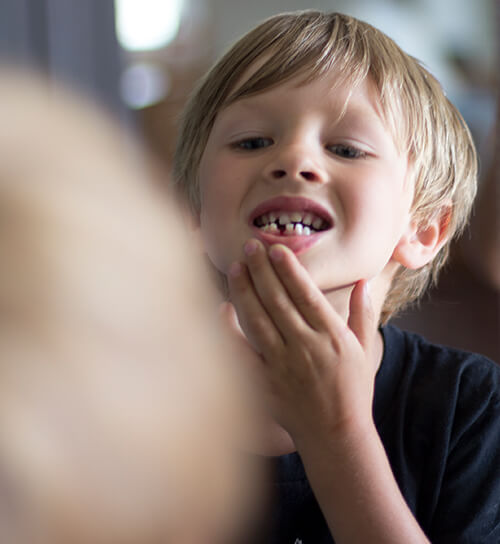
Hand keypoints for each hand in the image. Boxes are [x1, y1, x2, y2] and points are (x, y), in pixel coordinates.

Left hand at [226, 238, 379, 448]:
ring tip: (235, 267)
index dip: (289, 269)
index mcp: (331, 336)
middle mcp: (305, 347)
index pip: (306, 294)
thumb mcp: (363, 350)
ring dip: (245, 291)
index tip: (276, 248)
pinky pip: (242, 354)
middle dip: (262, 270)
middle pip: (278, 301)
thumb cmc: (353, 391)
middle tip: (249, 246)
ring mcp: (283, 365)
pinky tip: (222, 309)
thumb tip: (363, 281)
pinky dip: (229, 332)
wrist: (337, 435)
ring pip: (258, 320)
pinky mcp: (265, 383)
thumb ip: (362, 314)